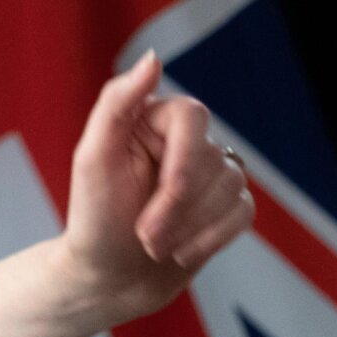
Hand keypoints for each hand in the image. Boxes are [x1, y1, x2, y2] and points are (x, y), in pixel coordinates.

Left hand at [62, 50, 254, 321]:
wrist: (105, 279)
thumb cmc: (92, 218)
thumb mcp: (92, 158)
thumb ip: (117, 102)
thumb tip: (154, 58)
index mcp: (149, 120)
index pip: (192, 117)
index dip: (184, 160)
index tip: (165, 196)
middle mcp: (182, 140)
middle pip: (212, 158)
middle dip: (179, 206)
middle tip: (144, 236)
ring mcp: (207, 173)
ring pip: (232, 187)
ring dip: (192, 227)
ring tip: (154, 247)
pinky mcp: (223, 206)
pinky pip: (244, 212)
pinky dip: (212, 238)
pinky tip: (180, 253)